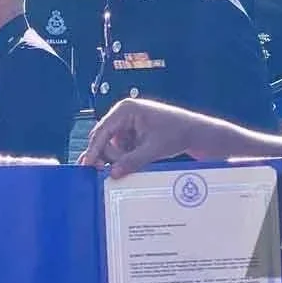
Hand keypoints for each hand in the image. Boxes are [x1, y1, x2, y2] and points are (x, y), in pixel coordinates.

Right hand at [79, 98, 231, 177]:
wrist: (194, 132)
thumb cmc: (177, 134)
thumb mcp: (154, 150)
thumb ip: (132, 162)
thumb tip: (112, 174)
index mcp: (126, 109)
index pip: (102, 131)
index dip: (93, 149)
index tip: (87, 166)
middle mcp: (122, 113)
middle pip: (103, 138)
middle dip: (108, 156)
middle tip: (109, 173)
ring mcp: (126, 123)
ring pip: (111, 145)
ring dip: (117, 158)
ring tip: (132, 164)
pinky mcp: (131, 132)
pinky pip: (120, 148)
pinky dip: (124, 158)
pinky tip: (133, 163)